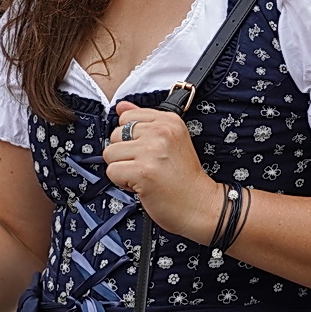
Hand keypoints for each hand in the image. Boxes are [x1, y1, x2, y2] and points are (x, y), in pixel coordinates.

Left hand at [102, 101, 219, 240]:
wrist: (200, 205)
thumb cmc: (184, 177)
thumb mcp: (170, 140)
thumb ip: (143, 121)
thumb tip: (120, 106)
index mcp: (169, 120)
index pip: (126, 117)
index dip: (131, 138)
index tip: (148, 151)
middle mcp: (161, 132)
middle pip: (115, 135)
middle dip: (125, 154)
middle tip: (147, 166)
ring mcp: (152, 151)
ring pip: (110, 153)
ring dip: (122, 168)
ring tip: (144, 175)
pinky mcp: (143, 171)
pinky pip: (112, 171)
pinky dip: (122, 182)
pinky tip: (141, 185)